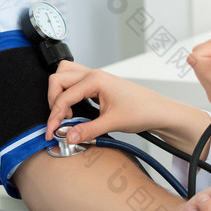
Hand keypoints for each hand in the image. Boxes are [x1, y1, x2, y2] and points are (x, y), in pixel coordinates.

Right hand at [46, 60, 163, 142]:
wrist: (158, 111)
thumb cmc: (142, 110)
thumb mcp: (112, 123)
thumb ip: (87, 130)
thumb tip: (68, 136)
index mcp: (95, 80)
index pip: (64, 97)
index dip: (55, 116)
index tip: (52, 132)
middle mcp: (92, 75)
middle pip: (58, 79)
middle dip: (53, 100)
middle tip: (58, 120)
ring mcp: (94, 77)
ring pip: (64, 74)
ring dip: (58, 92)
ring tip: (65, 112)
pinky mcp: (97, 83)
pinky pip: (74, 80)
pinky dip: (68, 92)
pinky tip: (74, 108)